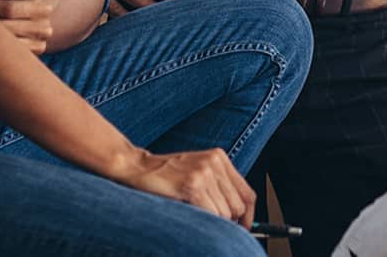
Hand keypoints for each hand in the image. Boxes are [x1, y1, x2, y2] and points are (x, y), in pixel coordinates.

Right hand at [116, 148, 254, 224]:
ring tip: (195, 214)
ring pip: (225, 213)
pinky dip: (204, 221)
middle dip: (229, 222)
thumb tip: (237, 215)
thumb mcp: (198, 171)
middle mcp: (214, 163)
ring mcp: (204, 173)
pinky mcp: (192, 185)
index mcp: (219, 157)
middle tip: (215, 226)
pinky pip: (210, 214)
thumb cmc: (166, 173)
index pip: (248, 193)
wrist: (137, 167)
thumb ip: (218, 186)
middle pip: (238, 206)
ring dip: (213, 222)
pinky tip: (190, 213)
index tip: (244, 227)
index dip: (249, 216)